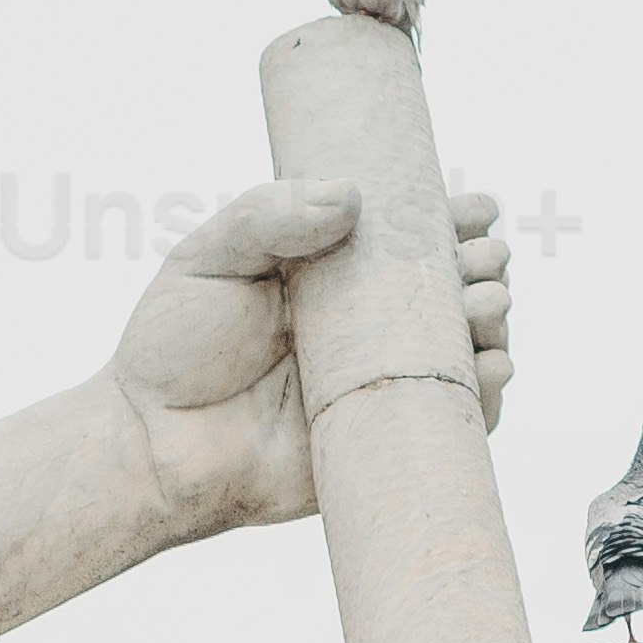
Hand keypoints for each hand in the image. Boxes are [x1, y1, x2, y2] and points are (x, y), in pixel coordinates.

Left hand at [108, 177, 512, 529]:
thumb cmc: (173, 345)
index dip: (456, 220)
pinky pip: (451, 417)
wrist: (150, 444)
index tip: (479, 209)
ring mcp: (378, 380)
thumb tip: (352, 197)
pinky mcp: (381, 436)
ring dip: (491, 321)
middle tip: (479, 259)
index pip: (412, 236)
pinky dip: (485, 392)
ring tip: (487, 304)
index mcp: (335, 271)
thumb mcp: (209, 258)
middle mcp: (368, 323)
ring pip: (463, 347)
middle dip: (483, 267)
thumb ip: (268, 217)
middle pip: (452, 286)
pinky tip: (492, 366)